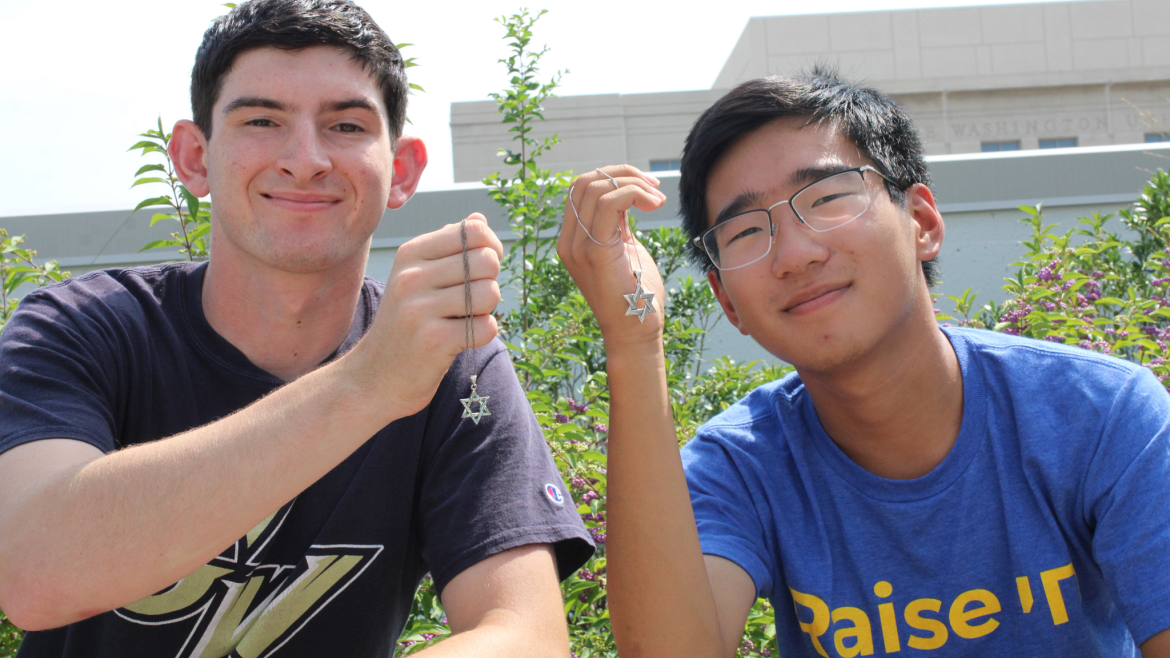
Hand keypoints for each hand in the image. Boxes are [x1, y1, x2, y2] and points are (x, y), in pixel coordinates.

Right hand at [351, 213, 502, 418]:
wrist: (374, 378)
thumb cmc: (405, 325)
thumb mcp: (418, 278)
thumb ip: (450, 248)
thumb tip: (479, 220)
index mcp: (411, 254)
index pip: (474, 231)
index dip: (491, 249)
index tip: (479, 270)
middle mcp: (412, 276)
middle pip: (487, 260)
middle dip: (490, 282)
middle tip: (470, 301)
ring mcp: (420, 308)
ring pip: (490, 293)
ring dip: (486, 311)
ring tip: (462, 320)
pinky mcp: (433, 340)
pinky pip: (486, 327)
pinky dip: (481, 335)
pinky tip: (458, 340)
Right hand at [557, 166, 667, 348]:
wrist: (635, 333)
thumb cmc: (637, 295)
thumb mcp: (624, 250)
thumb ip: (618, 224)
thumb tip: (626, 194)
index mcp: (573, 240)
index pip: (581, 189)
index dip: (613, 177)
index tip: (646, 187)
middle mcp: (568, 242)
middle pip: (585, 182)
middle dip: (624, 174)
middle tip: (655, 188)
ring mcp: (577, 247)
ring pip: (596, 188)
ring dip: (633, 183)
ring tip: (657, 199)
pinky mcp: (595, 252)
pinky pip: (609, 204)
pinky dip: (634, 194)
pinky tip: (654, 205)